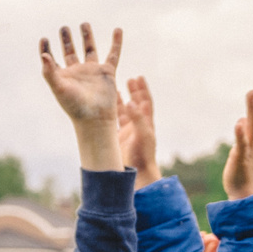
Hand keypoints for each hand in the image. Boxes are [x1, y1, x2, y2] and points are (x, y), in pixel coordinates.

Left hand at [37, 23, 121, 170]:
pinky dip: (116, 42)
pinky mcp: (107, 72)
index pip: (52, 60)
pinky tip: (118, 30)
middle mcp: (77, 72)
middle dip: (66, 40)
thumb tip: (43, 55)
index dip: (47, 49)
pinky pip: (113, 54)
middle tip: (63, 27)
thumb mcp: (59, 88)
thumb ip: (49, 72)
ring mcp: (92, 71)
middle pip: (70, 52)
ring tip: (83, 23)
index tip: (44, 38)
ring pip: (90, 50)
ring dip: (87, 37)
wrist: (95, 118)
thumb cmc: (75, 106)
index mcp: (63, 76)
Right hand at [115, 75, 156, 189]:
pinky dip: (110, 113)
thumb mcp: (142, 135)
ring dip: (121, 101)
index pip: (145, 102)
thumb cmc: (142, 155)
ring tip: (116, 89)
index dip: (143, 90)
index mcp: (147, 123)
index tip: (139, 78)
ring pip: (124, 112)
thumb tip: (131, 102)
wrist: (135, 173)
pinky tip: (105, 107)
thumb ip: (137, 118)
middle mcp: (137, 126)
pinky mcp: (118, 138)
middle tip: (129, 80)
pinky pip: (113, 122)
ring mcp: (127, 132)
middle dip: (133, 92)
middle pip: (136, 104)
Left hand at [220, 82, 252, 200]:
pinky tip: (239, 122)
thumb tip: (243, 120)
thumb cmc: (244, 170)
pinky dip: (240, 134)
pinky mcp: (240, 158)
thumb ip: (246, 134)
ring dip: (252, 108)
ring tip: (251, 91)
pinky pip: (241, 144)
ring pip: (252, 125)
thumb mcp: (246, 148)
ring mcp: (249, 148)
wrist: (244, 194)